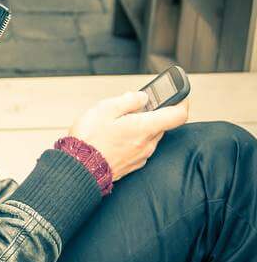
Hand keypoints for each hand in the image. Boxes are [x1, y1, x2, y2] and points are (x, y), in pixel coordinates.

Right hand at [68, 91, 188, 180]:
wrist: (79, 167)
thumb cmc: (90, 138)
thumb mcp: (105, 109)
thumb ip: (128, 100)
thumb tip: (142, 97)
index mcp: (145, 127)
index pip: (178, 114)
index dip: (181, 101)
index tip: (177, 94)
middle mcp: (148, 143)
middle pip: (162, 124)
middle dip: (152, 112)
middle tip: (134, 105)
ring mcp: (142, 155)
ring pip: (151, 135)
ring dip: (141, 126)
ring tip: (118, 121)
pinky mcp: (134, 164)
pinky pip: (141, 147)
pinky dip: (134, 139)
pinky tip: (116, 136)